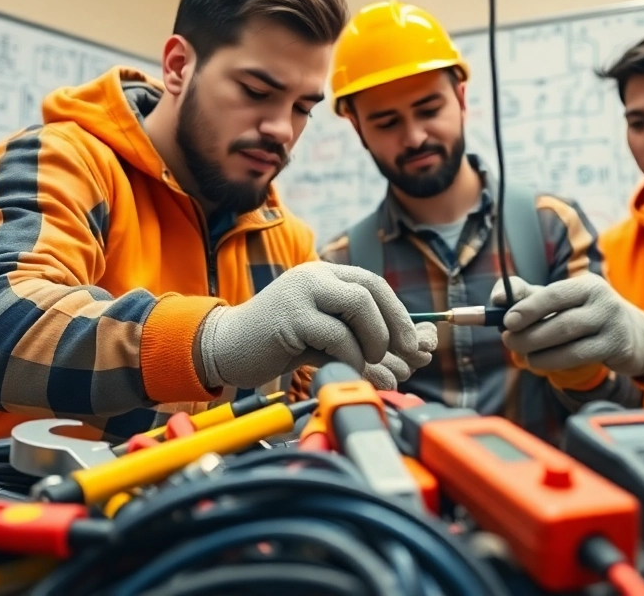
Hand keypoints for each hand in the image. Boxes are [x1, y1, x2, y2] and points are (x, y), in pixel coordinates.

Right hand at [197, 261, 435, 390]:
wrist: (225, 349)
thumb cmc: (278, 345)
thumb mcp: (326, 339)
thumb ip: (362, 341)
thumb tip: (417, 354)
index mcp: (323, 276)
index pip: (374, 284)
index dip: (400, 313)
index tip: (417, 343)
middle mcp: (314, 276)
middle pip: (371, 289)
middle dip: (396, 325)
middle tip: (406, 356)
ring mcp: (301, 293)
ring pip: (359, 306)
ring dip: (375, 341)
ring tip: (371, 363)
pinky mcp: (291, 317)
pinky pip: (338, 334)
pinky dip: (352, 356)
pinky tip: (347, 368)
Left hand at [490, 274, 643, 377]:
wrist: (634, 334)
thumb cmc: (586, 315)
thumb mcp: (561, 302)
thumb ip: (527, 296)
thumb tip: (496, 297)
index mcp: (585, 285)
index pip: (553, 294)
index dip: (528, 307)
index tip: (507, 321)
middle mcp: (602, 300)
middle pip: (559, 319)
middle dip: (528, 333)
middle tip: (507, 340)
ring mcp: (612, 324)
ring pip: (567, 340)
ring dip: (537, 349)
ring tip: (522, 353)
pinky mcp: (617, 347)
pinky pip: (578, 356)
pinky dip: (553, 361)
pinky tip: (539, 362)